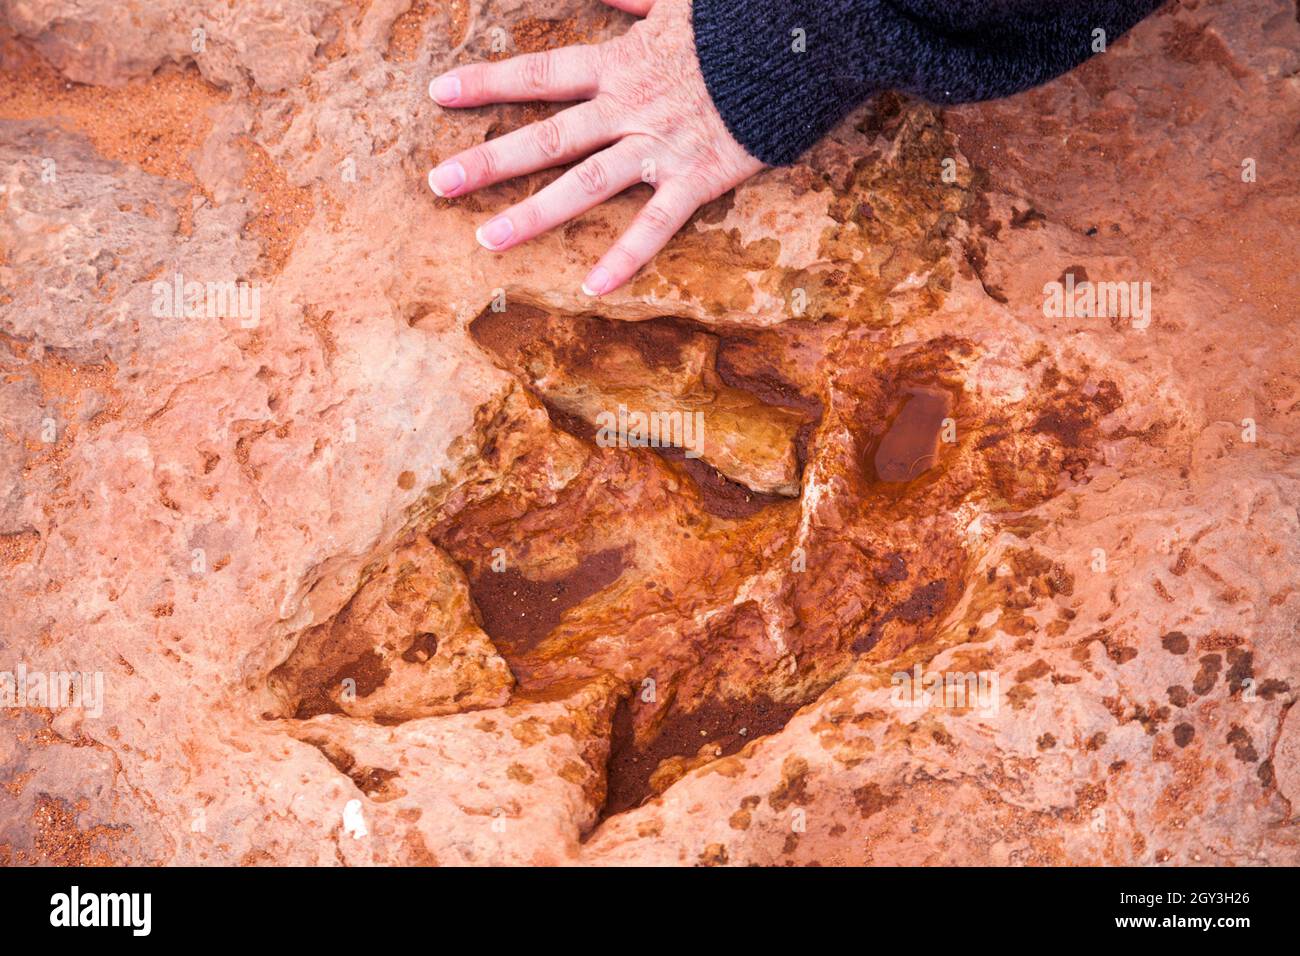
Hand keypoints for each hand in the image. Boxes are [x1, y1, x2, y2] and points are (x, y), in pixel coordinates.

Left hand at [426, 0, 763, 296]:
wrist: (800, 40)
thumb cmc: (738, 21)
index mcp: (620, 63)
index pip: (540, 73)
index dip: (488, 84)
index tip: (440, 95)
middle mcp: (628, 109)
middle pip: (547, 136)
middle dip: (489, 160)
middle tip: (438, 185)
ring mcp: (659, 147)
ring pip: (585, 184)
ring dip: (534, 213)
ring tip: (488, 240)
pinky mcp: (697, 177)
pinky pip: (656, 225)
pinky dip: (626, 256)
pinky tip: (593, 287)